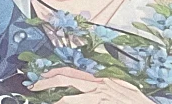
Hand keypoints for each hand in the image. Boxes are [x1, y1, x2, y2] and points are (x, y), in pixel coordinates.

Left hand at [29, 68, 158, 102]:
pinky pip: (82, 103)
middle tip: (33, 87)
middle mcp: (100, 85)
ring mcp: (101, 96)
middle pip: (66, 77)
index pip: (71, 71)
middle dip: (45, 82)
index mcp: (102, 79)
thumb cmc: (139, 102)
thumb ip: (103, 86)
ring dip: (55, 99)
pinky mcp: (104, 103)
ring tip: (42, 98)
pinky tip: (59, 103)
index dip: (52, 73)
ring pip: (70, 96)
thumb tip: (90, 85)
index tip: (39, 77)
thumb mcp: (121, 88)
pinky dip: (68, 103)